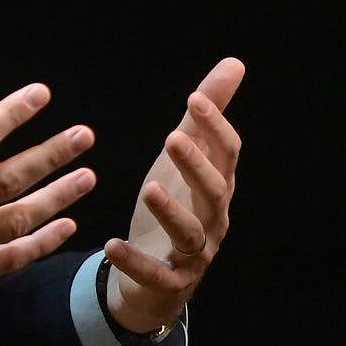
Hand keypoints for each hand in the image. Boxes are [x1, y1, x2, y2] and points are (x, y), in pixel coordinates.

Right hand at [0, 51, 97, 319]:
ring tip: (86, 176)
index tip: (41, 94)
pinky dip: (40, 243)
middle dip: (50, 155)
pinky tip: (65, 224)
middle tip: (83, 136)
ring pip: (15, 220)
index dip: (10, 113)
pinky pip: (7, 260)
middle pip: (6, 179)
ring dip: (56, 198)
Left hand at [102, 57, 243, 333]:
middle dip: (196, 165)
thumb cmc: (174, 206)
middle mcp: (212, 220)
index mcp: (217, 186)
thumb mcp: (185, 159)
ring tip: (149, 188)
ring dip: (171, 212)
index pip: (227, 154)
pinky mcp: (168, 282)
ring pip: (190, 234)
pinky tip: (111, 244)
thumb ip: (204, 117)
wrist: (156, 279)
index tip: (194, 98)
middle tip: (172, 137)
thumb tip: (234, 63)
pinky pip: (155, 274)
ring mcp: (194, 254)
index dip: (215, 127)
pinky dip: (134, 261)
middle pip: (215, 192)